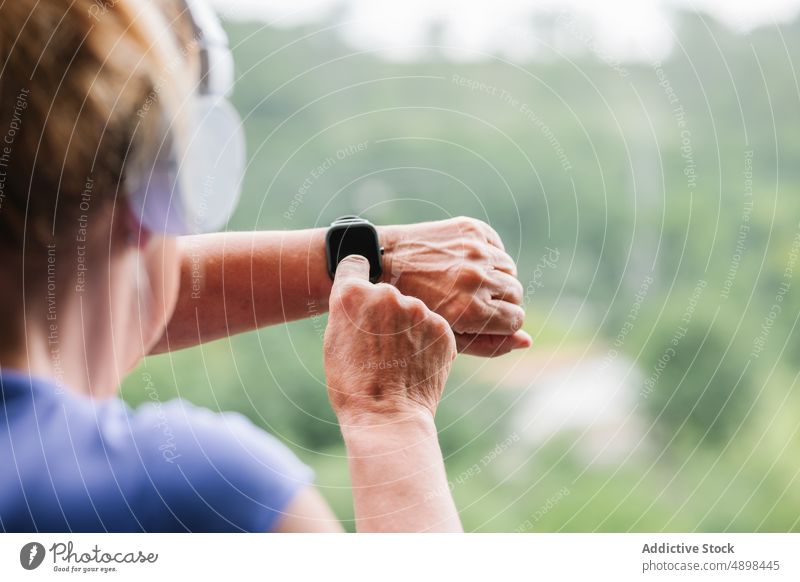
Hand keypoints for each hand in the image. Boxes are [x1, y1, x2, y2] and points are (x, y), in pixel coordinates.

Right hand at [324, 255, 456, 424]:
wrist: (387, 417)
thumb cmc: (352, 386)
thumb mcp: (334, 342)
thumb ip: (348, 311)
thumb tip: (360, 299)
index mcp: (353, 294)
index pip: (356, 262)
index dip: (357, 275)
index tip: (360, 284)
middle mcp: (387, 294)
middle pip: (386, 292)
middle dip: (383, 311)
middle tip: (378, 344)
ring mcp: (418, 310)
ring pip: (411, 311)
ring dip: (406, 328)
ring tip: (397, 360)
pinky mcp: (442, 328)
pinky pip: (433, 328)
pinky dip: (426, 342)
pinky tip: (415, 364)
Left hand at [380, 217, 531, 357]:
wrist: (383, 261)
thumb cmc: (413, 307)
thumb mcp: (446, 337)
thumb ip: (489, 344)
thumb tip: (527, 340)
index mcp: (471, 309)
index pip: (517, 319)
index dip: (502, 323)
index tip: (483, 319)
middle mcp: (477, 278)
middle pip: (516, 294)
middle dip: (500, 301)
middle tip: (471, 301)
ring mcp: (476, 250)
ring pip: (510, 270)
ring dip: (495, 278)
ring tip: (466, 282)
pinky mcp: (472, 228)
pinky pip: (498, 247)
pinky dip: (488, 257)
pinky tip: (464, 263)